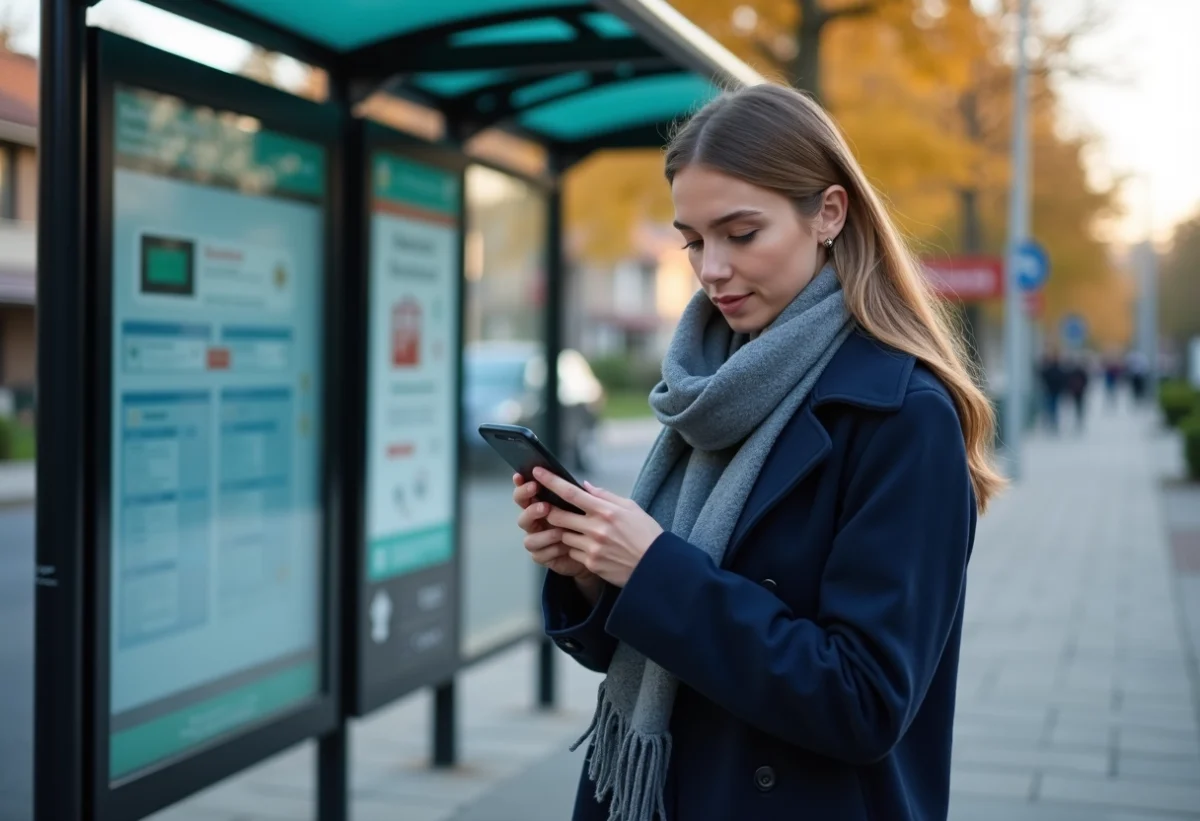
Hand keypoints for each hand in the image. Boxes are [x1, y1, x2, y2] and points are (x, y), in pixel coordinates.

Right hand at [511, 473, 598, 586]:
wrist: (597, 553)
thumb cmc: (591, 526)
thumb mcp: (592, 508)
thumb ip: (587, 496)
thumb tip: (584, 484)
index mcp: (544, 505)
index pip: (528, 493)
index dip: (522, 485)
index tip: (522, 476)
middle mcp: (537, 523)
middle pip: (523, 516)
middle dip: (531, 509)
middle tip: (545, 506)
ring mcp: (538, 541)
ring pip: (528, 540)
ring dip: (544, 535)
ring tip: (560, 532)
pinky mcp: (543, 557)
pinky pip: (540, 555)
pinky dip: (552, 550)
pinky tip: (565, 547)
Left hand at [534, 467, 663, 587]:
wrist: (655, 567)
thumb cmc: (645, 534)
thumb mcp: (631, 508)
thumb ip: (605, 496)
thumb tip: (584, 485)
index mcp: (606, 511)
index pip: (571, 493)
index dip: (551, 481)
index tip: (537, 472)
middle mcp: (597, 528)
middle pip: (558, 516)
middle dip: (549, 511)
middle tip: (547, 507)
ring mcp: (592, 547)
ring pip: (563, 535)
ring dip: (565, 531)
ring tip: (580, 531)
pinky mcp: (591, 563)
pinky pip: (572, 553)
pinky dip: (575, 548)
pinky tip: (590, 547)